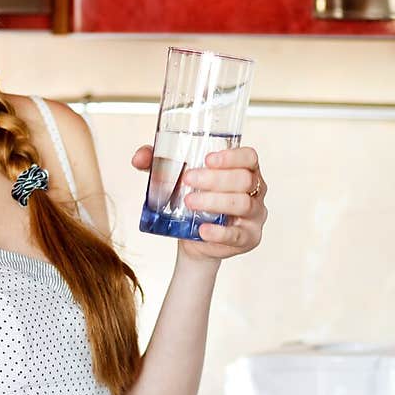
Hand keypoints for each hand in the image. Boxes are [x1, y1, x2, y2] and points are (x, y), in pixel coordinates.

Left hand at [132, 143, 267, 263]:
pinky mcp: (249, 238)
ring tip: (189, 203)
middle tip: (188, 180)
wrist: (193, 239)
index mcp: (244, 169)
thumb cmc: (191, 201)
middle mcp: (255, 190)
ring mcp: (255, 215)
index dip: (232, 156)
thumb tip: (139, 158)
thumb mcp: (174, 179)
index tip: (208, 159)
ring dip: (214, 202)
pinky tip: (203, 230)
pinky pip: (238, 234)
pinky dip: (220, 232)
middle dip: (215, 179)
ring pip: (242, 204)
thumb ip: (157, 163)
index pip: (249, 157)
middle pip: (244, 180)